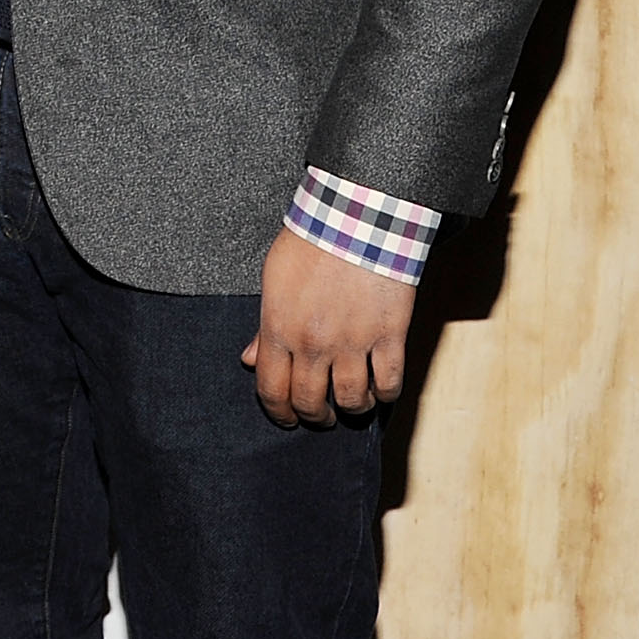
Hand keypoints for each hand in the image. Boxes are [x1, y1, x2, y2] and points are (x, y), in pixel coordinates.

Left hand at [242, 225, 413, 425]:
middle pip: (310, 402)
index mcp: (278, 328)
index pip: (271, 389)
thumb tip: (249, 359)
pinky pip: (389, 383)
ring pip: (352, 400)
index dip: (278, 411)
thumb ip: (263, 325)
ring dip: (351, 409)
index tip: (285, 418)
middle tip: (319, 415)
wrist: (356, 220)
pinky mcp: (389, 337)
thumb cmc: (309, 243)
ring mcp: (353, 342)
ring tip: (351, 404)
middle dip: (313, 415)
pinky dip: (385, 394)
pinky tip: (380, 389)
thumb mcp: (272, 280)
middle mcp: (313, 343)